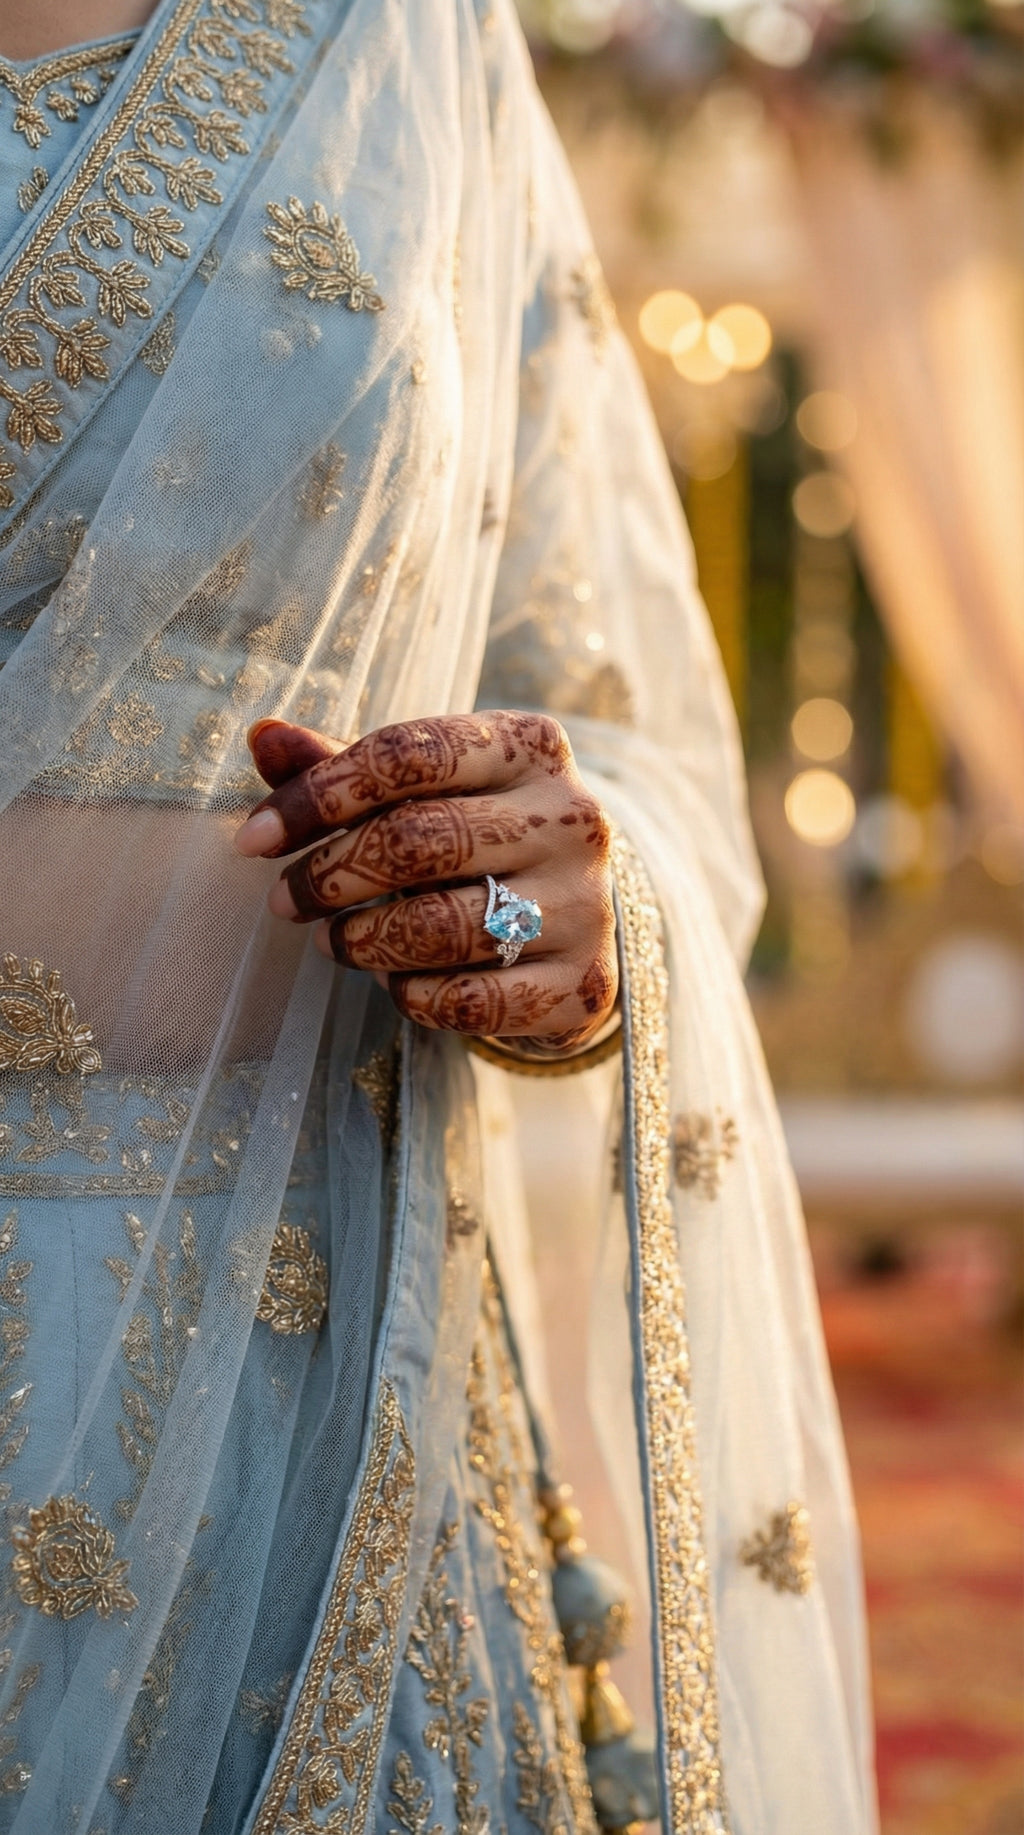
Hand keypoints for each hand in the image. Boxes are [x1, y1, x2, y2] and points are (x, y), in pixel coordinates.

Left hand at [234, 711, 617, 1048]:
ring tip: (334, 942)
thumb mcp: (421, 790)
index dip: (319, 796)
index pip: (410, 753)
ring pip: (443, 927)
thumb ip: (342, 765)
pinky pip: (471, 1000)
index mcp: (530, 747)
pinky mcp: (583, 983)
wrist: (577, 923)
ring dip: (364, 942)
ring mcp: (584, 904)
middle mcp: (571, 818)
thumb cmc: (477, 840)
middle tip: (286, 901)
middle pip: (422, 840)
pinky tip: (397, 984)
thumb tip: (264, 735)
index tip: (255, 839)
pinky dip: (414, 997)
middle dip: (332, 875)